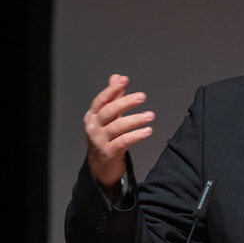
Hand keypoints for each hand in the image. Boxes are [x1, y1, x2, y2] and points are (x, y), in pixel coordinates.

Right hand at [84, 73, 154, 194]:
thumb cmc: (106, 138)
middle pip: (109, 111)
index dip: (112, 89)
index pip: (101, 100)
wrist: (100, 166)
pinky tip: (148, 131)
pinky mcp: (109, 152)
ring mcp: (100, 140)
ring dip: (135, 119)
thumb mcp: (108, 117)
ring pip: (117, 126)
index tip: (124, 80)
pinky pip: (123, 142)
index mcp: (93, 116)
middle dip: (125, 102)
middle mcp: (94, 127)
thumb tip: (117, 77)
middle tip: (142, 96)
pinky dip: (136, 136)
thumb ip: (114, 97)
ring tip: (150, 115)